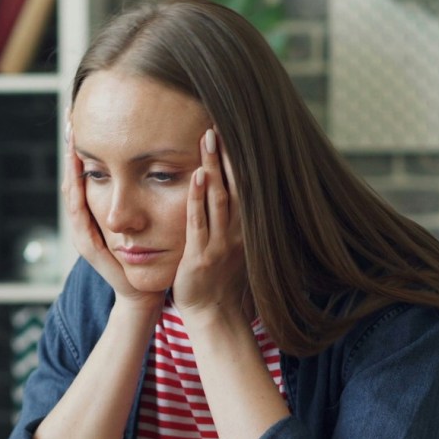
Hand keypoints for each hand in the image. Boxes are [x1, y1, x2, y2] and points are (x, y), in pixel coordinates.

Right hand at [62, 119, 162, 311]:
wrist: (143, 292)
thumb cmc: (149, 255)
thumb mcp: (145, 219)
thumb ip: (144, 195)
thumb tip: (156, 163)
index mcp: (97, 213)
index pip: (86, 173)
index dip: (83, 149)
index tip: (83, 119)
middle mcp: (85, 221)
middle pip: (73, 177)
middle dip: (70, 149)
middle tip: (69, 120)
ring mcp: (83, 233)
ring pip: (72, 193)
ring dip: (69, 167)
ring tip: (70, 140)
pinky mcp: (89, 245)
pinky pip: (79, 215)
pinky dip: (77, 194)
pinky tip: (77, 175)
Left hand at [173, 127, 249, 321]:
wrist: (214, 315)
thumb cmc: (219, 280)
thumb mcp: (231, 246)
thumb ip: (232, 220)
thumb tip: (230, 192)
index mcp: (244, 229)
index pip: (243, 186)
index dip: (238, 160)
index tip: (231, 132)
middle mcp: (237, 233)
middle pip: (234, 186)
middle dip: (226, 155)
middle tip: (218, 123)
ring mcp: (220, 245)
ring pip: (219, 199)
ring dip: (213, 167)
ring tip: (208, 138)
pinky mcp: (201, 256)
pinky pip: (199, 223)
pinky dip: (197, 199)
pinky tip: (194, 176)